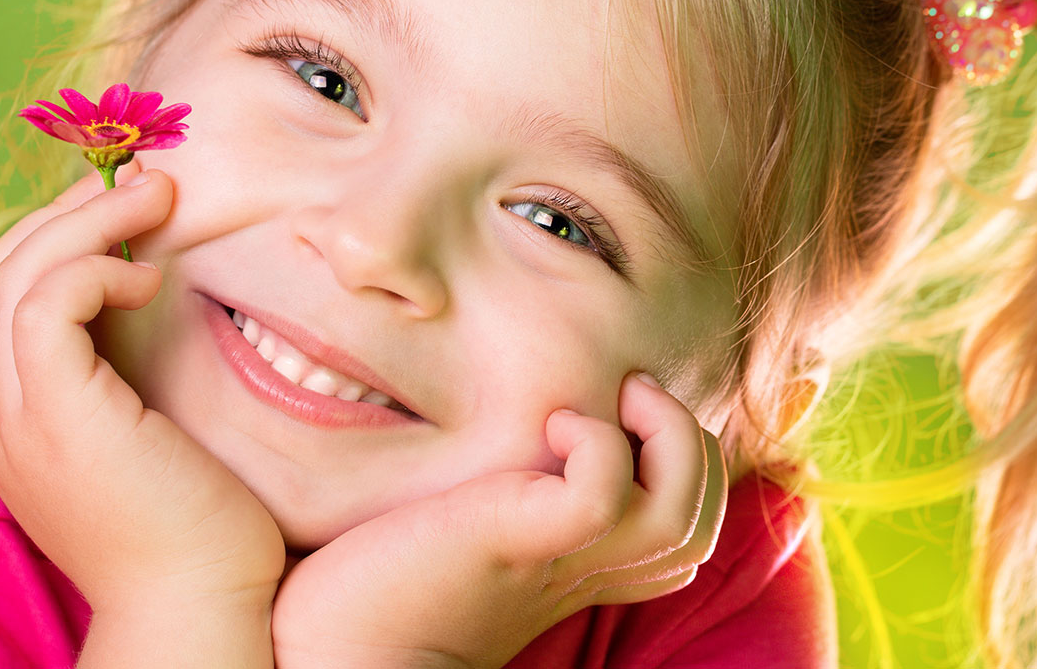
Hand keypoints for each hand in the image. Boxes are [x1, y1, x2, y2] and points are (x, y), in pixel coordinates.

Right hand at [0, 164, 288, 615]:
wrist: (198, 611)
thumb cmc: (197, 531)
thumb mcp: (144, 437)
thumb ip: (120, 376)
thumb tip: (141, 292)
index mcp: (13, 421)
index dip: (50, 239)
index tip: (120, 214)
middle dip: (64, 212)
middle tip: (140, 184)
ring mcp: (17, 416)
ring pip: (14, 273)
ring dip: (86, 219)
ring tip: (156, 198)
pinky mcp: (54, 415)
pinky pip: (46, 303)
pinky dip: (93, 267)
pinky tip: (146, 279)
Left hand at [269, 373, 726, 668]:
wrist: (338, 648)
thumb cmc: (376, 585)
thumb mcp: (462, 525)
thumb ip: (497, 492)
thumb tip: (490, 433)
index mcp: (578, 566)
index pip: (687, 524)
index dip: (682, 460)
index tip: (620, 409)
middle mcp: (584, 569)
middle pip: (699, 518)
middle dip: (687, 439)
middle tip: (625, 394)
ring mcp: (557, 559)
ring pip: (680, 512)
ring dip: (663, 433)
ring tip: (609, 401)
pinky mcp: (517, 544)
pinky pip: (602, 497)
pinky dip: (594, 444)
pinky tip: (549, 424)